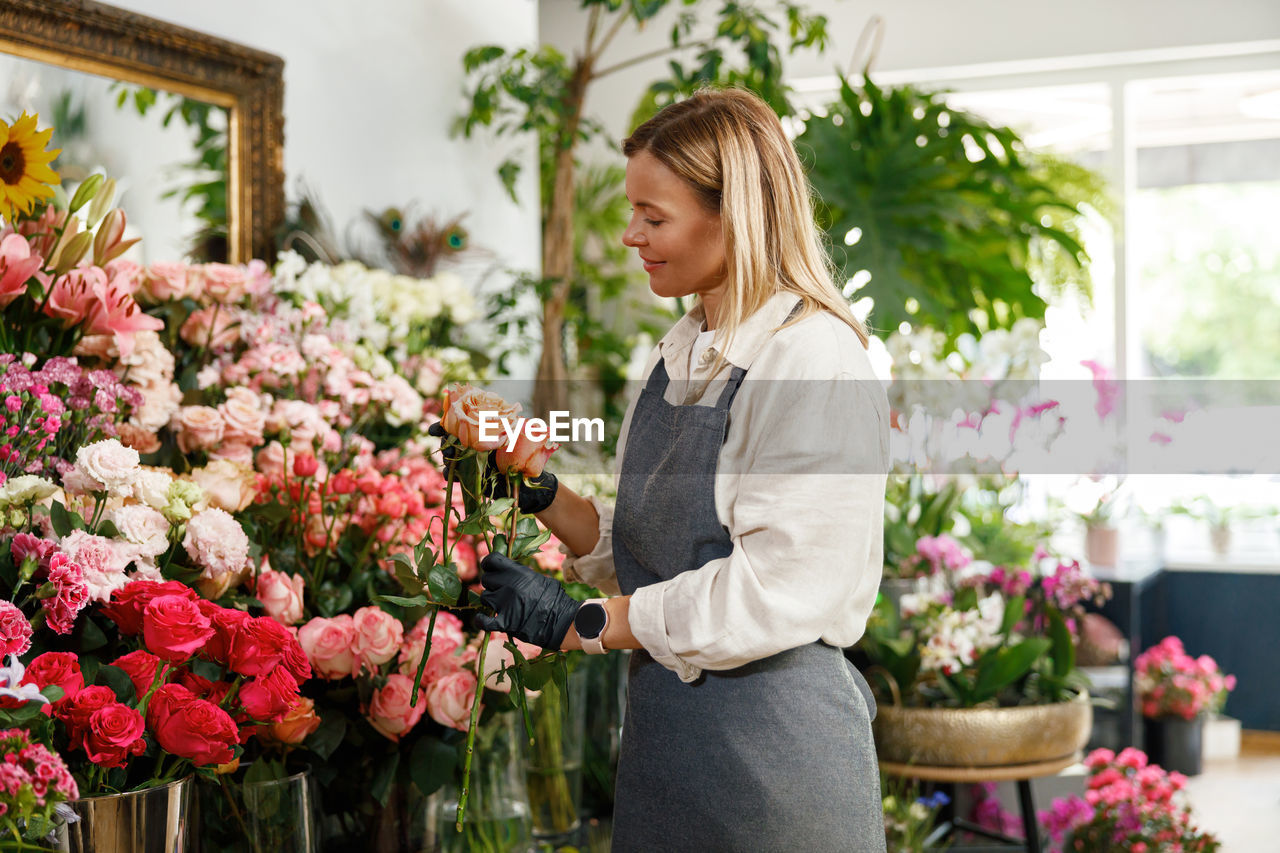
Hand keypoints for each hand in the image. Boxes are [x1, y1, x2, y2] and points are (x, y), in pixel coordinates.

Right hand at [427, 422, 558, 513]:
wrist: (526, 482)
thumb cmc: (524, 457)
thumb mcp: (519, 438)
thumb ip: (512, 426)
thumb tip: (515, 411)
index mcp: (480, 432)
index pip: (457, 424)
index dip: (443, 425)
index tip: (436, 430)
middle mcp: (472, 445)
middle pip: (449, 440)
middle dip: (444, 442)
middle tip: (448, 445)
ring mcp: (469, 461)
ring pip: (449, 457)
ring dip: (446, 457)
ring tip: (450, 459)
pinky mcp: (469, 478)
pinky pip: (455, 475)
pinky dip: (449, 474)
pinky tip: (449, 475)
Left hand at [474, 553, 577, 648]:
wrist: (562, 620)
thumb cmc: (554, 598)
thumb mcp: (538, 578)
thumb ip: (520, 572)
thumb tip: (506, 566)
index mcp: (518, 572)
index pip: (492, 560)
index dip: (488, 563)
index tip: (488, 568)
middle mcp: (509, 585)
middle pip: (486, 579)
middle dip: (491, 584)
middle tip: (500, 590)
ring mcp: (505, 604)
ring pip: (484, 598)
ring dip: (490, 601)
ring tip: (502, 605)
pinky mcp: (505, 622)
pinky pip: (484, 621)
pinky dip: (481, 621)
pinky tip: (482, 619)